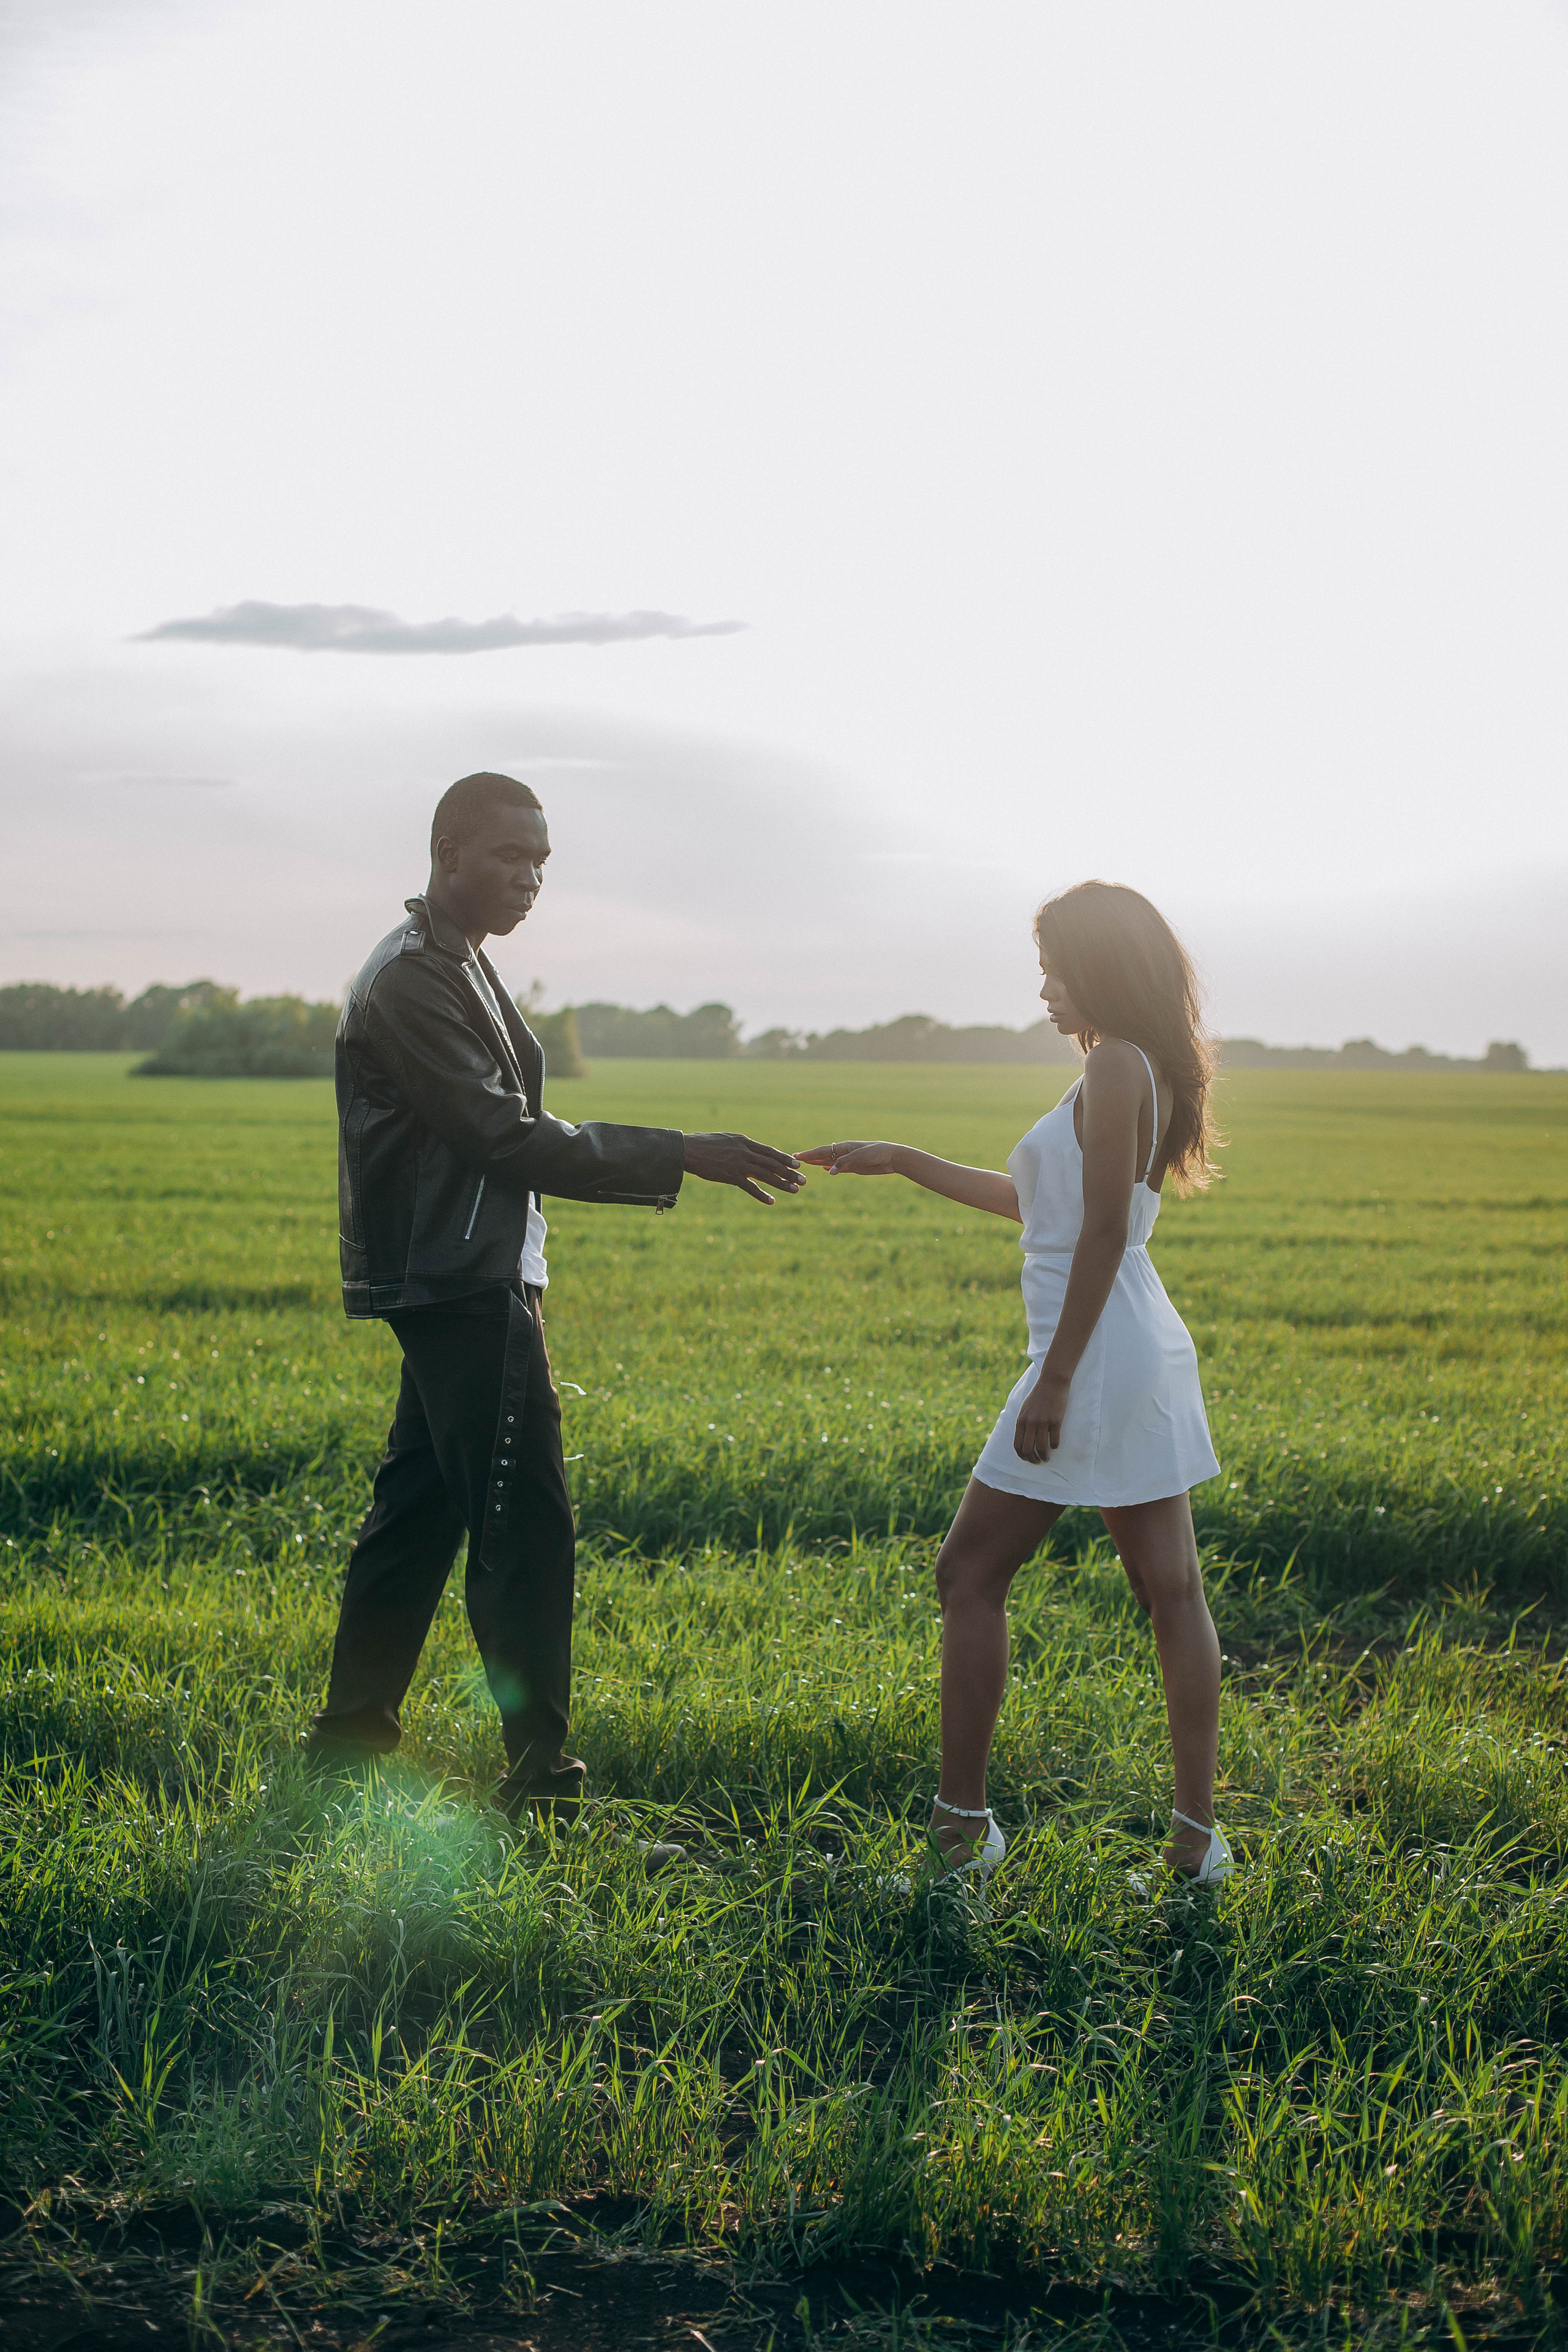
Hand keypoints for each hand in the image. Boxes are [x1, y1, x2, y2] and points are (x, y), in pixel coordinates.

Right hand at [683, 1132, 803, 1204]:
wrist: (688, 1150)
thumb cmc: (704, 1144)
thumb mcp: (725, 1139)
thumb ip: (739, 1145)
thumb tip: (747, 1148)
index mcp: (744, 1142)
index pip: (769, 1151)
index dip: (784, 1158)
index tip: (797, 1163)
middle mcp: (745, 1152)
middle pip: (773, 1163)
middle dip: (790, 1172)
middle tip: (804, 1180)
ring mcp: (739, 1164)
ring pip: (766, 1174)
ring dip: (782, 1183)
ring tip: (796, 1190)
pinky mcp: (731, 1176)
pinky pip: (750, 1187)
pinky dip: (762, 1195)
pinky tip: (772, 1201)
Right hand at [797, 1140, 903, 1175]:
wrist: (893, 1158)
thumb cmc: (878, 1153)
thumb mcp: (860, 1157)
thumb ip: (844, 1163)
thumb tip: (828, 1171)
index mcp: (845, 1147)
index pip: (823, 1150)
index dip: (809, 1154)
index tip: (797, 1155)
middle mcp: (845, 1152)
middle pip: (823, 1154)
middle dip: (810, 1156)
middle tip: (795, 1158)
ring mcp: (849, 1159)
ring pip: (829, 1161)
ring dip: (817, 1161)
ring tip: (806, 1162)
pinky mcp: (855, 1167)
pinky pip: (839, 1167)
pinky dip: (830, 1167)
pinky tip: (824, 1169)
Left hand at [1013, 1367, 1070, 1464]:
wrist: (1051, 1381)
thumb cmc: (1038, 1394)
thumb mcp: (1024, 1408)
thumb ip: (1022, 1421)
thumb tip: (1022, 1436)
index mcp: (1021, 1420)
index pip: (1017, 1444)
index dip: (1022, 1455)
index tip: (1027, 1459)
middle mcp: (1030, 1423)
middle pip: (1028, 1449)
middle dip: (1032, 1459)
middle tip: (1037, 1462)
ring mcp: (1043, 1422)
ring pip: (1041, 1447)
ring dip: (1044, 1456)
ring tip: (1046, 1458)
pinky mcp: (1056, 1420)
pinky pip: (1054, 1440)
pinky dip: (1055, 1446)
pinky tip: (1055, 1446)